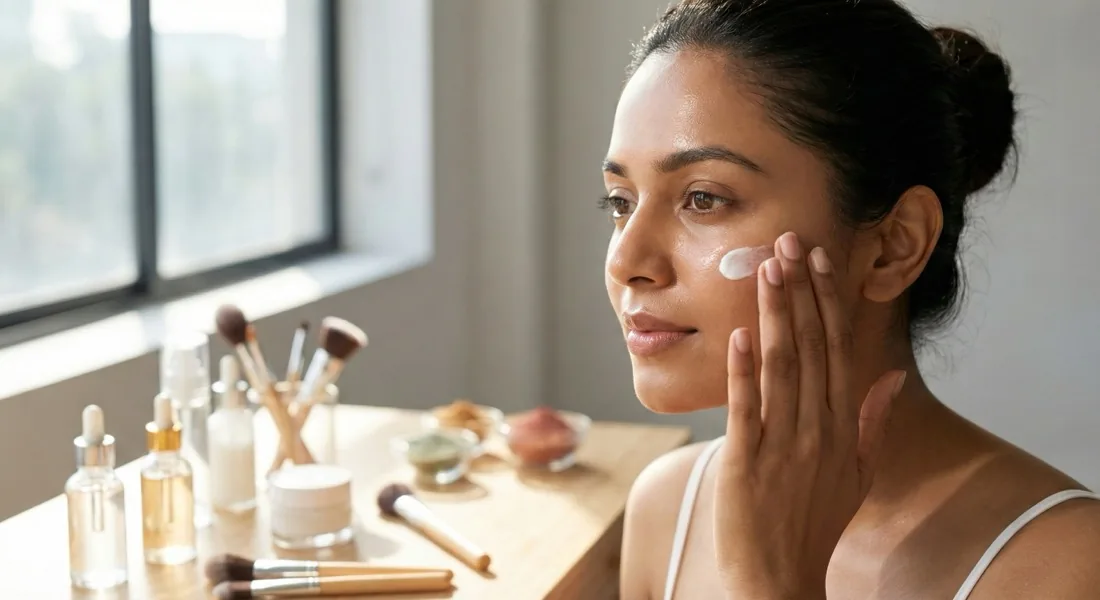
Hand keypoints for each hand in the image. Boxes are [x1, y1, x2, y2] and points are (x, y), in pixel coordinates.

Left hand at [714, 232, 905, 598]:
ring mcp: (782, 445)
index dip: (826, 301)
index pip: (836, 349)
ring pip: (781, 367)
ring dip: (774, 315)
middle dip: (799, 292)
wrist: (780, 577)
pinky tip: (739, 335)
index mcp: (841, 426)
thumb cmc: (815, 523)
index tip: (817, 259)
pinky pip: (746, 409)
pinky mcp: (745, 461)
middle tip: (788, 241)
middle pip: (810, 347)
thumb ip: (873, 421)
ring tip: (766, 269)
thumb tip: (892, 377)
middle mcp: (817, 429)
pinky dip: (743, 372)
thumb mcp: (858, 473)